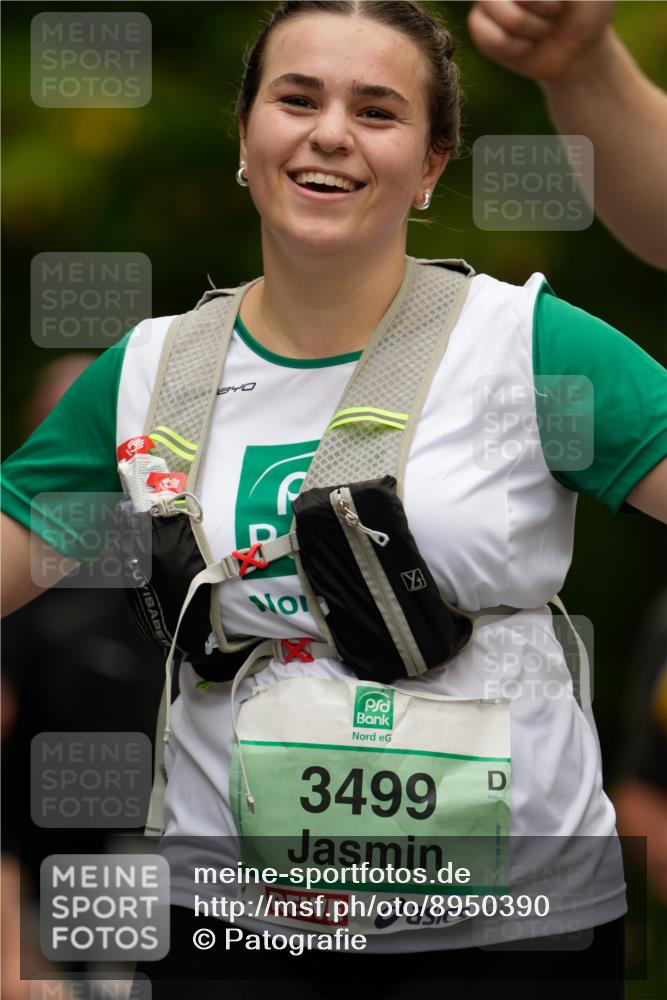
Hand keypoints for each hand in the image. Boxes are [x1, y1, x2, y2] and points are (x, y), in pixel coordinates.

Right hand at [468, 1, 615, 83]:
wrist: (579, 51)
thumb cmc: (588, 11)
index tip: (564, 1)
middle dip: (544, 6)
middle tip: (556, 11)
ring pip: (505, 16)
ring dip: (532, 29)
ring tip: (542, 28)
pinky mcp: (481, 27)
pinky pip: (491, 39)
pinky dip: (516, 48)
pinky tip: (526, 45)